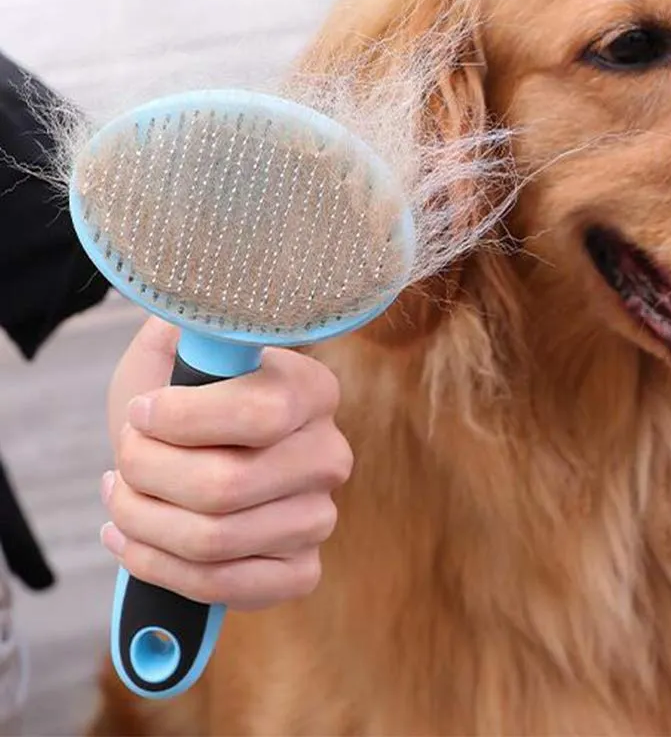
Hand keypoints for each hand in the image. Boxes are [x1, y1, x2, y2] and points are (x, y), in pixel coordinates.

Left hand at [100, 317, 350, 610]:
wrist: (191, 461)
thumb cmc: (179, 401)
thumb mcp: (176, 348)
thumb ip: (183, 319)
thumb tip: (180, 303)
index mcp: (314, 390)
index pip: (259, 414)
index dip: (182, 420)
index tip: (142, 411)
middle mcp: (330, 454)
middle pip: (227, 486)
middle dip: (147, 475)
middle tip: (123, 459)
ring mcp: (320, 517)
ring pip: (214, 541)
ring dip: (142, 522)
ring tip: (121, 496)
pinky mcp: (300, 569)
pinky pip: (223, 587)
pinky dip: (157, 568)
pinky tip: (134, 540)